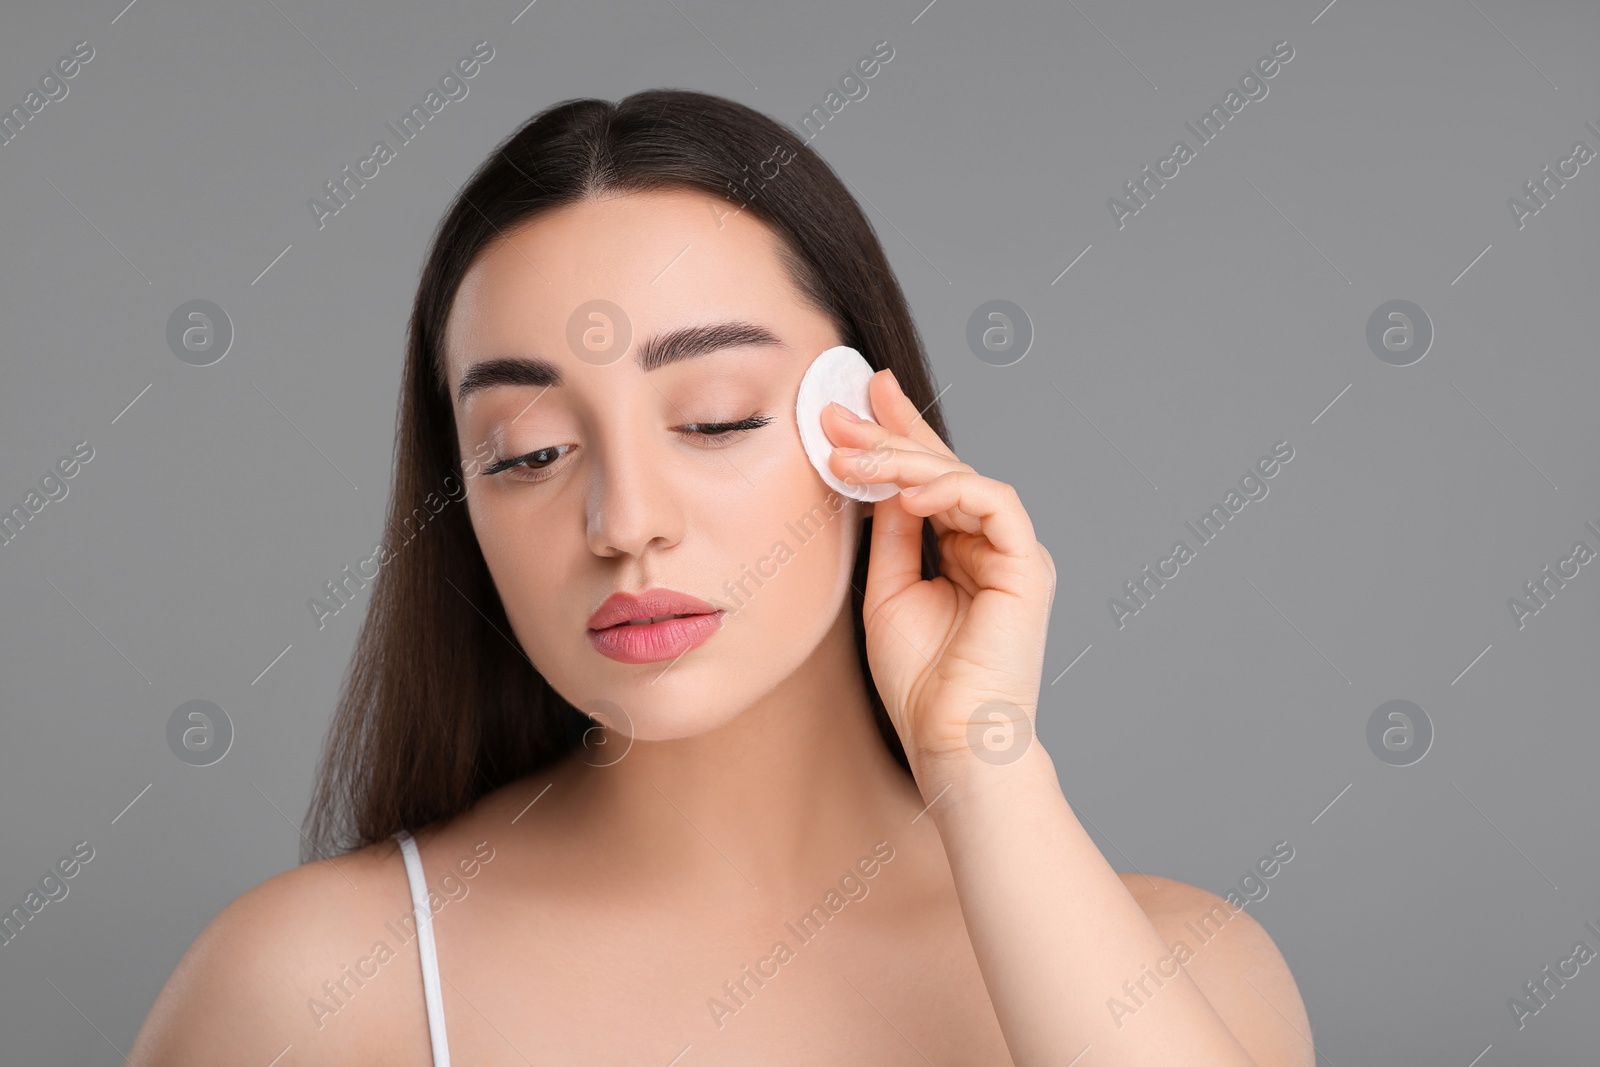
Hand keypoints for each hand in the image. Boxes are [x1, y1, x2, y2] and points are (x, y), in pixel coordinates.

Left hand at [822, 369, 1056, 786]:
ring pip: (963, 478)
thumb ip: (891, 534)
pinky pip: (993, 504)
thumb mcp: (888, 590)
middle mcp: (993, 545)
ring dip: (903, 459)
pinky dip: (949, 488)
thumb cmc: (921, 681)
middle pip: (943, 468)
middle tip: (837, 412)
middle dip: (889, 434)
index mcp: (962, 551)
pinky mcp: (1028, 566)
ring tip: (852, 453)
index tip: (852, 404)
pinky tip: (905, 488)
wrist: (952, 740)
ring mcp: (1014, 553)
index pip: (928, 480)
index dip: (894, 437)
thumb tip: (878, 480)